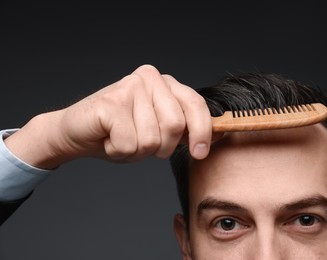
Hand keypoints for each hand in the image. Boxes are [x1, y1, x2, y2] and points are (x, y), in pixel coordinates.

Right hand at [5, 65, 212, 167]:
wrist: (77, 133)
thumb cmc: (120, 132)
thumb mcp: (160, 130)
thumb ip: (184, 128)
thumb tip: (220, 132)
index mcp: (166, 83)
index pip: (195, 104)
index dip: (202, 131)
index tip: (200, 153)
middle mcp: (149, 78)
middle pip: (175, 125)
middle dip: (162, 148)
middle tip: (144, 145)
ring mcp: (129, 87)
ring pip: (152, 140)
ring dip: (137, 151)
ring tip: (122, 139)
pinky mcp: (110, 103)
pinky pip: (130, 144)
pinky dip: (119, 151)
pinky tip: (109, 139)